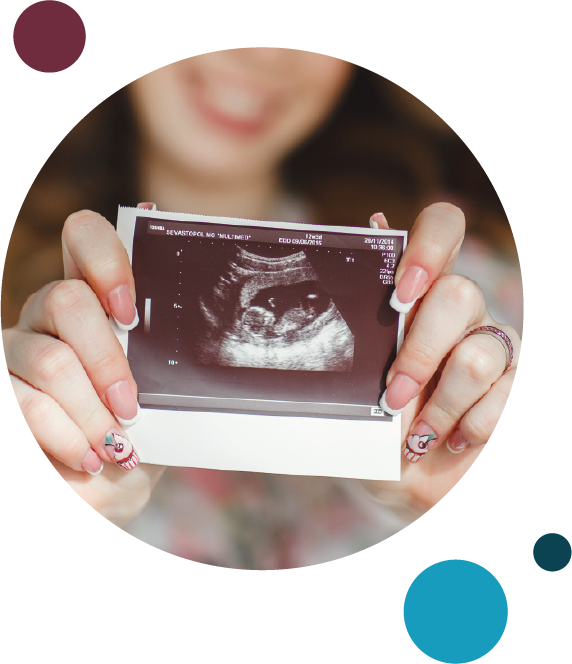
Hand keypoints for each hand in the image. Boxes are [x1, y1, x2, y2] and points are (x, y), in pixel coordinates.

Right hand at [3, 207, 164, 525]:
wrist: (104, 493)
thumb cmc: (139, 438)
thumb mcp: (164, 400)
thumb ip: (169, 363)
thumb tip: (199, 324)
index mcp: (96, 302)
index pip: (84, 238)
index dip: (105, 259)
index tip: (130, 313)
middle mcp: (47, 315)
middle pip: (66, 300)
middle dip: (107, 361)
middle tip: (131, 406)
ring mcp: (14, 351)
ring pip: (49, 360)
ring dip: (90, 411)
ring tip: (115, 445)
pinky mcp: (1, 392)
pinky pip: (24, 403)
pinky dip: (65, 436)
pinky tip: (87, 457)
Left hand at [364, 204, 519, 514]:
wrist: (411, 482)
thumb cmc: (377, 426)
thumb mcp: (356, 384)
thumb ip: (362, 329)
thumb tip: (361, 249)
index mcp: (418, 294)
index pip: (443, 228)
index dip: (430, 245)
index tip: (402, 292)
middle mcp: (461, 311)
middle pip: (458, 294)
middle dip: (420, 353)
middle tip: (392, 397)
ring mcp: (495, 345)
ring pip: (478, 355)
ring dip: (440, 406)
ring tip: (416, 435)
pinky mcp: (518, 386)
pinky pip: (504, 398)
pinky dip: (467, 429)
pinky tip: (452, 439)